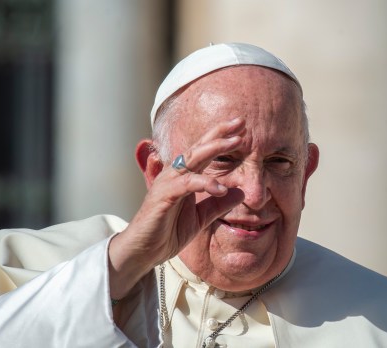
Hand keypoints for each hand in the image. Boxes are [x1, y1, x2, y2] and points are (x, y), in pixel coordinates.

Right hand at [108, 117, 245, 300]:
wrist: (144, 251)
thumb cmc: (167, 232)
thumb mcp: (200, 217)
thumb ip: (218, 204)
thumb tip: (241, 193)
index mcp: (184, 176)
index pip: (204, 151)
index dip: (221, 138)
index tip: (242, 130)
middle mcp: (175, 174)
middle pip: (199, 146)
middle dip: (220, 133)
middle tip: (241, 122)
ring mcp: (167, 183)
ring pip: (192, 158)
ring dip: (215, 147)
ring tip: (236, 142)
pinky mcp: (163, 196)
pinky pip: (186, 184)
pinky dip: (204, 183)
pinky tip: (221, 188)